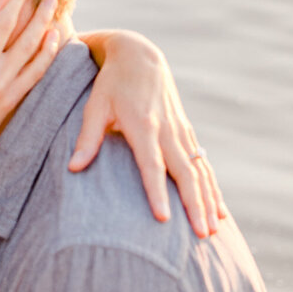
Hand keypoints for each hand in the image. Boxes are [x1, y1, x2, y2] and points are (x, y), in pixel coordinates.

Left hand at [71, 30, 226, 237]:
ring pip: (199, 171)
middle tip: (201, 235)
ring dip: (208, 201)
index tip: (163, 218)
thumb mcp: (95, 105)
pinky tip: (219, 211)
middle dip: (194, 205)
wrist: (140, 55)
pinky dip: (212, 188)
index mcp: (143, 125)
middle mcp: (167, 130)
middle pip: (185, 173)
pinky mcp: (186, 133)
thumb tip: (73, 168)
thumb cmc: (111, 83)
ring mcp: (180, 132)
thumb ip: (87, 138)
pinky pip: (203, 165)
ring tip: (212, 231)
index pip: (151, 165)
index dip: (157, 192)